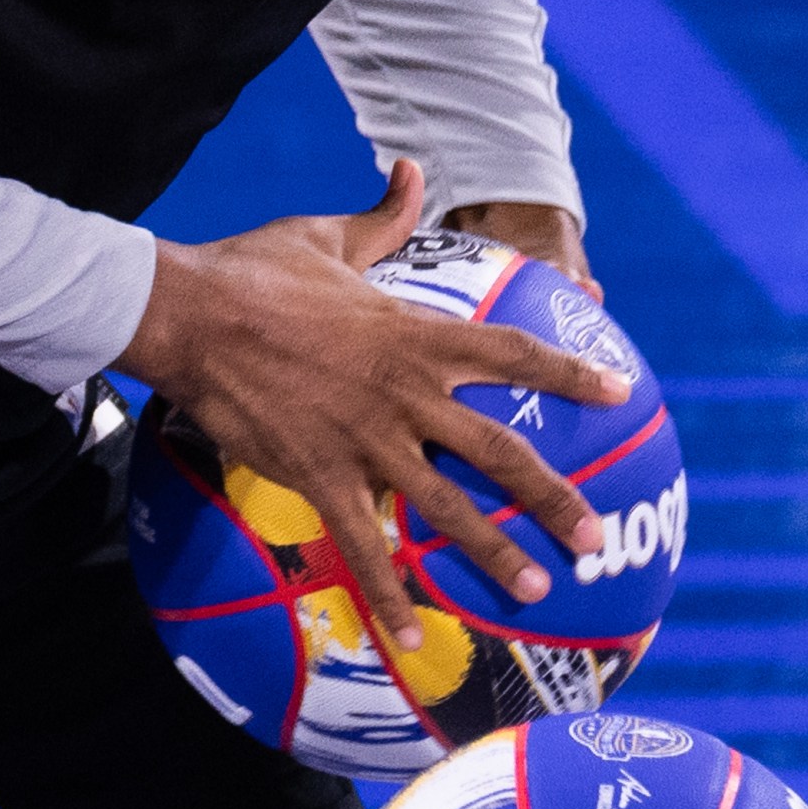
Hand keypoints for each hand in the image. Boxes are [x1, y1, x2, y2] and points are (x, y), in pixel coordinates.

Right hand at [119, 161, 618, 648]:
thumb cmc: (254, 270)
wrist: (190, 315)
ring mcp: (367, 441)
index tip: (617, 393)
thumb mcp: (328, 235)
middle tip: (594, 537)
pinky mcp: (321, 477)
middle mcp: (406, 394)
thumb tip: (412, 169)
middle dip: (553, 498)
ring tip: (535, 589)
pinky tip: (416, 639)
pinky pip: (364, 547)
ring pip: (446, 508)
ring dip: (494, 552)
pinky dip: (391, 597)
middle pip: (498, 452)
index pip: (512, 354)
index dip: (568, 375)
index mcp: (416, 335)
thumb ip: (385, 215)